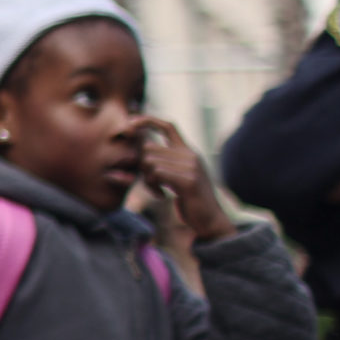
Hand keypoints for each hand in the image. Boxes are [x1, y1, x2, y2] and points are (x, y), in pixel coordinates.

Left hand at [137, 116, 234, 242]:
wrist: (210, 220)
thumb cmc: (190, 199)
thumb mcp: (177, 175)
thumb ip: (165, 161)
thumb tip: (143, 148)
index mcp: (188, 151)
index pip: (168, 126)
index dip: (148, 120)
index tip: (130, 122)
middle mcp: (191, 154)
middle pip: (148, 148)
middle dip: (142, 166)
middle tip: (149, 183)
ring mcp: (192, 166)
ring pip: (150, 161)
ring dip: (146, 179)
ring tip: (157, 190)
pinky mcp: (189, 180)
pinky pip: (156, 173)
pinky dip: (152, 185)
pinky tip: (160, 195)